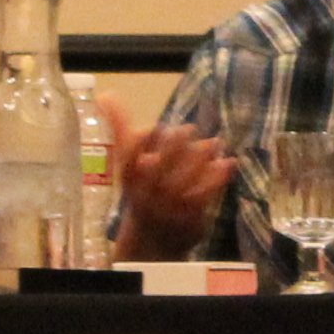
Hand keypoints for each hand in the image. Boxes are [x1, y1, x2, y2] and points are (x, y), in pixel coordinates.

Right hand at [116, 117, 236, 253]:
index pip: (132, 152)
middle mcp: (145, 192)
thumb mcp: (126, 161)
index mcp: (128, 176)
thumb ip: (120, 126)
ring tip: (214, 142)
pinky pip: (206, 193)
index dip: (145, 139)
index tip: (155, 128)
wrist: (152, 239)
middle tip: (188, 129)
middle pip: (161, 162)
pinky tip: (228, 162)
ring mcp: (169, 206)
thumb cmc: (140, 191)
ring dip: (201, 155)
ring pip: (185, 176)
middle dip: (176, 142)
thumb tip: (105, 94)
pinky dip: (218, 176)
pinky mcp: (191, 216)